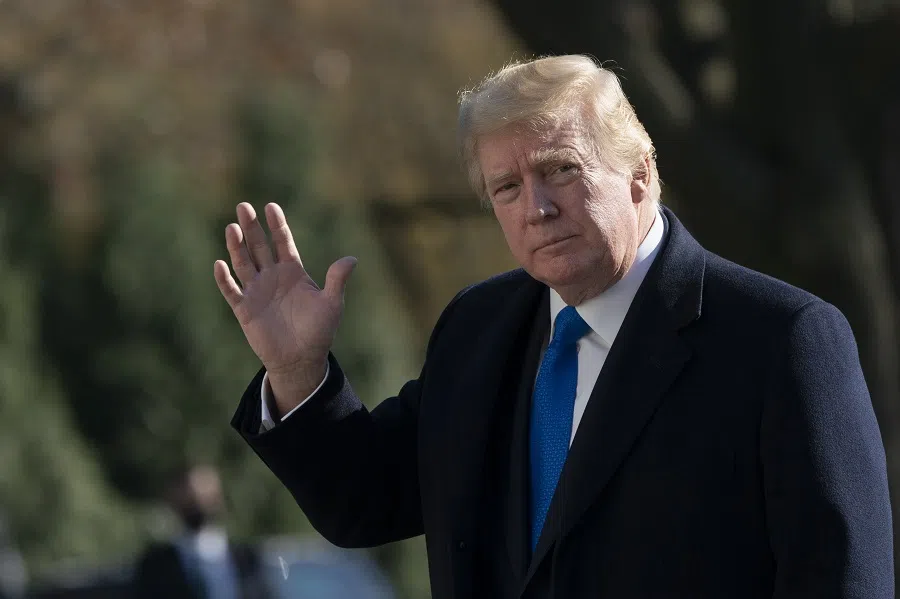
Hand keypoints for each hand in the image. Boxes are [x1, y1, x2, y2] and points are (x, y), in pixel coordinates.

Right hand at [214, 202, 355, 412]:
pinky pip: (232, 291)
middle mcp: (272, 277)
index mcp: (293, 272)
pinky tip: (220, 264)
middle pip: (260, 247)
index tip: (271, 206)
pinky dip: (225, 278)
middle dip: (252, 227)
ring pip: (243, 263)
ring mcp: (257, 291)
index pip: (283, 242)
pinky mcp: (245, 309)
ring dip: (237, 247)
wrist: (301, 359)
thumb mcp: (332, 304)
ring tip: (232, 227)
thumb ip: (337, 280)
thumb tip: (352, 259)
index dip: (277, 225)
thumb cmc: (319, 331)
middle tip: (243, 206)